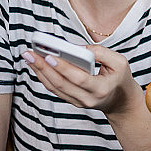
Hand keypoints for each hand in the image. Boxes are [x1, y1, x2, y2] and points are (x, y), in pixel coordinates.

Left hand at [23, 44, 141, 115]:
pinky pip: (55, 89)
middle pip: (61, 84)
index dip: (63, 68)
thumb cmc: (120, 78)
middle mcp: (88, 99)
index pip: (79, 79)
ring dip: (39, 72)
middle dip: (43, 68)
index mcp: (101, 89)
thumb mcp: (120, 62)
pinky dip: (44, 76)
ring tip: (29, 57)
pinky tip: (36, 65)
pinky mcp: (72, 101)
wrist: (121, 101)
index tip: (49, 56)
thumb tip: (77, 48)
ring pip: (54, 88)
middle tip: (30, 53)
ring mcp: (78, 102)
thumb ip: (101, 52)